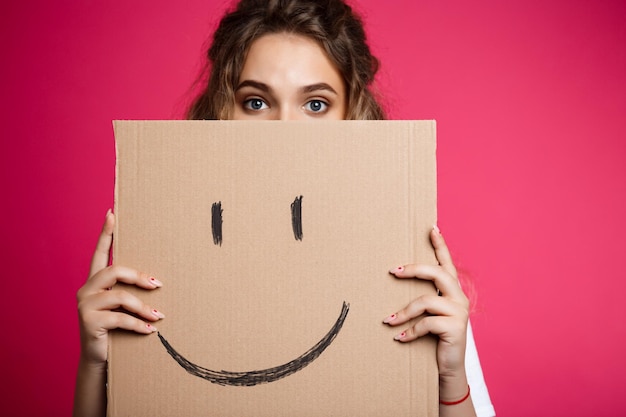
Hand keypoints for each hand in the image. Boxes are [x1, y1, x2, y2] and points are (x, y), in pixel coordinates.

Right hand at [76, 209, 164, 365]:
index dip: (105, 234)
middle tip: (158, 285)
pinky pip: (120, 318)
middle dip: (139, 276)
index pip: (99, 253)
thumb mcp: (122, 307)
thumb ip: (129, 291)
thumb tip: (158, 280)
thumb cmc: (115, 328)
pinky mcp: (89, 322)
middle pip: (114, 271)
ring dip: (143, 307)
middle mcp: (86, 289)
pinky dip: (138, 324)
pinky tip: (150, 330)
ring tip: (159, 316)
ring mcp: (85, 305)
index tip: (111, 214)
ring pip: (120, 296)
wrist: (99, 359)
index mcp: (94, 282)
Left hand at [383, 226, 469, 380]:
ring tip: (388, 321)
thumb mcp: (430, 315)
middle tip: (393, 271)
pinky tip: (399, 337)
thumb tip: (398, 279)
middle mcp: (460, 298)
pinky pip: (426, 323)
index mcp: (454, 291)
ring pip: (426, 301)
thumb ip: (424, 299)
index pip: (447, 264)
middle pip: (437, 274)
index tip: (432, 228)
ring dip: (404, 312)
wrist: (449, 368)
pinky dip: (410, 331)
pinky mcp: (455, 328)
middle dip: (414, 269)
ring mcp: (459, 312)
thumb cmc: (435, 338)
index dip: (441, 246)